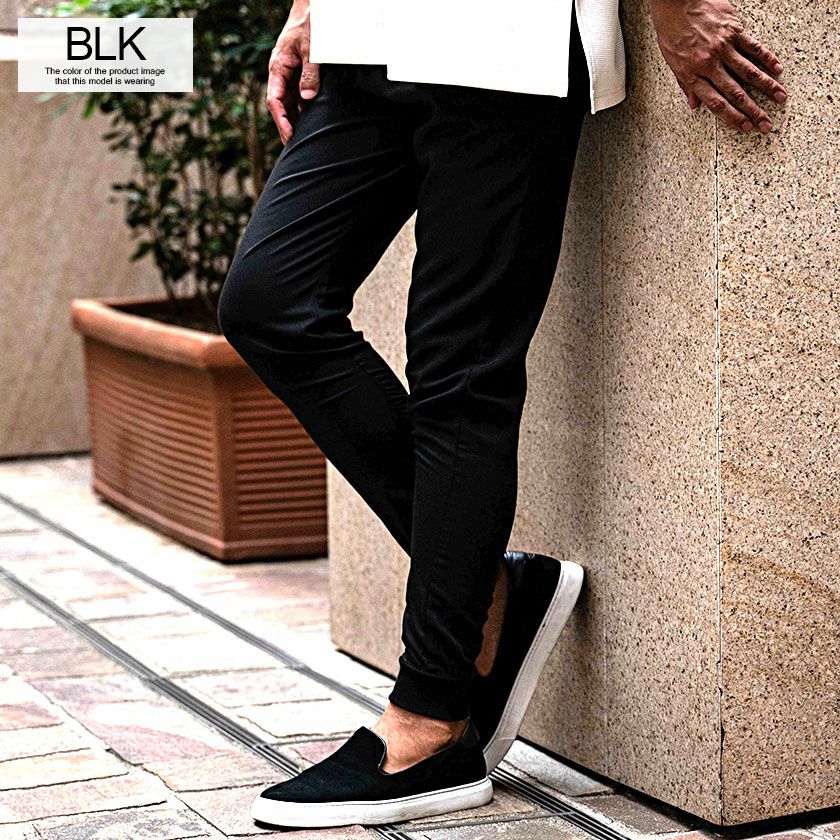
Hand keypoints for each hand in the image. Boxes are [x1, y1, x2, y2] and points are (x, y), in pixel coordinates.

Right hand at [266, 0, 320, 143]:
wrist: (312, 10)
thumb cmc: (309, 24)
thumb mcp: (312, 48)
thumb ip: (310, 72)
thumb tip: (307, 97)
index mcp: (278, 67)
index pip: (274, 99)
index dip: (281, 119)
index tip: (289, 134)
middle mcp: (281, 74)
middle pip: (280, 106)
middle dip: (285, 126)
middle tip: (293, 147)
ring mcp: (289, 76)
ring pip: (289, 103)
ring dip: (294, 121)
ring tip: (301, 141)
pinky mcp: (298, 76)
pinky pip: (298, 97)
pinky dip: (302, 111)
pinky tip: (309, 124)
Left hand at [648, 0, 786, 133]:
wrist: (676, 3)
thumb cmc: (671, 33)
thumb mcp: (672, 63)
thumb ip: (686, 85)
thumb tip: (694, 106)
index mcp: (693, 76)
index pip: (716, 104)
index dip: (732, 118)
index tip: (745, 128)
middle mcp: (709, 65)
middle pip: (735, 93)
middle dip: (753, 111)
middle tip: (766, 124)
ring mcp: (723, 48)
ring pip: (749, 72)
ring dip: (767, 87)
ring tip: (781, 98)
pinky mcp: (733, 31)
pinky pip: (754, 48)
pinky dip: (767, 59)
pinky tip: (778, 70)